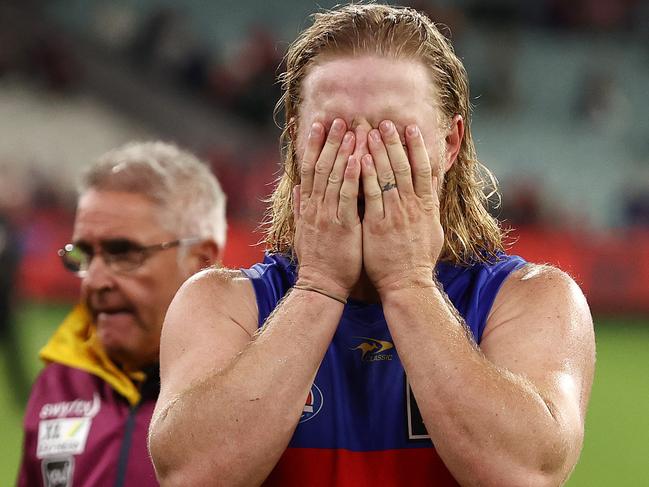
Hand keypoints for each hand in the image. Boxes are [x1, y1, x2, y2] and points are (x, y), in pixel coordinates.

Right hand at [294, 118, 362, 297]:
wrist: (321, 285)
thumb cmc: (318, 259)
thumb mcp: (304, 231)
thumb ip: (301, 208)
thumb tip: (298, 188)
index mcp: (309, 206)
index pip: (309, 169)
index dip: (314, 145)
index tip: (319, 124)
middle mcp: (316, 206)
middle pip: (322, 166)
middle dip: (331, 141)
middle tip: (340, 118)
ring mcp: (328, 215)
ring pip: (335, 177)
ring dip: (343, 152)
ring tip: (352, 130)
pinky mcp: (343, 226)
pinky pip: (348, 197)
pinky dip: (352, 177)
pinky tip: (358, 159)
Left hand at [360, 120, 442, 296]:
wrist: (407, 284)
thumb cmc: (418, 259)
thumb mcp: (433, 228)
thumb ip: (431, 203)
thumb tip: (433, 182)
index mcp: (426, 206)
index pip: (423, 169)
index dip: (417, 146)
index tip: (410, 127)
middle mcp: (412, 207)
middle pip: (403, 166)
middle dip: (393, 142)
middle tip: (384, 121)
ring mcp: (395, 215)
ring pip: (387, 176)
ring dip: (378, 151)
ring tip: (368, 131)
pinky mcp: (377, 225)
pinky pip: (371, 195)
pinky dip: (367, 175)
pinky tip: (360, 158)